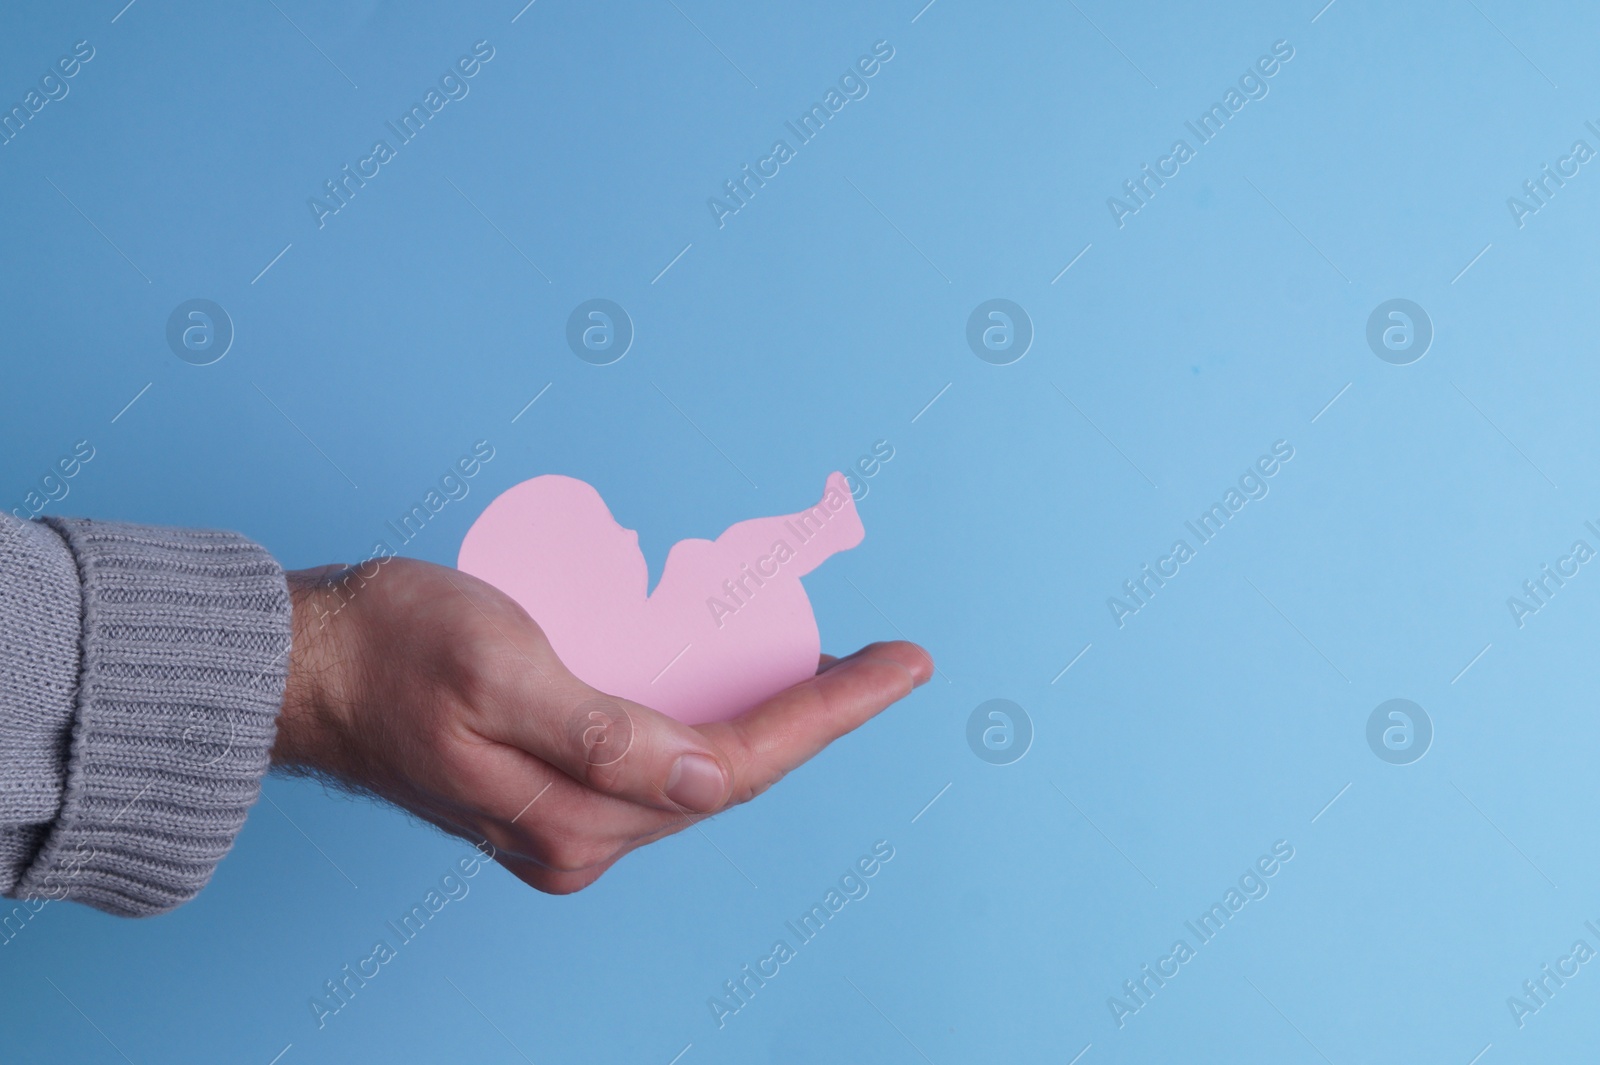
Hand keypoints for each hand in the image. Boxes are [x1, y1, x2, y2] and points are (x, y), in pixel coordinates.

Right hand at [273, 557, 931, 892]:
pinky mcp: (552, 800)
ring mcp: (566, 826)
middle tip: (890, 663)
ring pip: (700, 776)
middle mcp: (580, 836)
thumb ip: (603, 734)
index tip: (900, 666)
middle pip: (732, 778)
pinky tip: (743, 691)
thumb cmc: (391, 649)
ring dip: (774, 725)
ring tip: (838, 674)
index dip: (829, 714)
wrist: (305, 668)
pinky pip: (659, 767)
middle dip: (819, 719)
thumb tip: (707, 774)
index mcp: (576, 813)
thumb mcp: (497, 670)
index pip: (737, 765)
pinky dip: (714, 724)